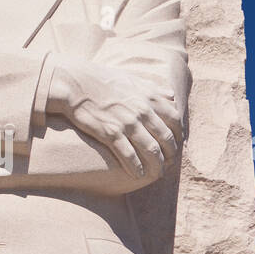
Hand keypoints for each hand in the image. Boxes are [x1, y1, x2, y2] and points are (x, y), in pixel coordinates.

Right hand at [47, 61, 181, 179]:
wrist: (76, 83)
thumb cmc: (103, 79)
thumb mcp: (133, 78)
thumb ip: (154, 88)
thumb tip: (172, 95)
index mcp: (149, 97)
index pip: (174, 120)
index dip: (178, 135)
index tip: (176, 143)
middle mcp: (142, 111)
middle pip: (166, 138)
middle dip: (170, 154)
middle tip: (169, 163)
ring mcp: (127, 123)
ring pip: (151, 150)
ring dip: (157, 165)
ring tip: (157, 174)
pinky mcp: (111, 133)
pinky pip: (129, 155)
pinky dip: (136, 167)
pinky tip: (138, 175)